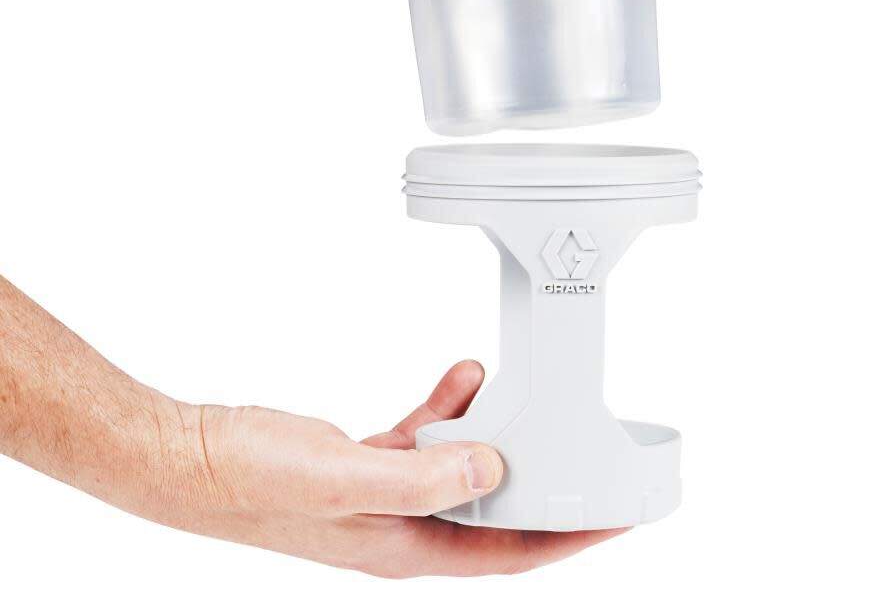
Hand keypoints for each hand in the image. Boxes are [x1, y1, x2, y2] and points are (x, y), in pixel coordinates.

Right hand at [166, 360, 623, 576]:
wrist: (193, 458)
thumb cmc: (252, 479)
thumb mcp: (342, 478)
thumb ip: (420, 478)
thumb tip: (492, 468)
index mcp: (404, 548)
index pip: (507, 554)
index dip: (567, 540)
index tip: (615, 520)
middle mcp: (401, 529)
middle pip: (494, 516)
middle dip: (544, 488)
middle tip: (586, 455)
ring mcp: (383, 497)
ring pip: (461, 471)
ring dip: (493, 434)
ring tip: (510, 391)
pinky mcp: (365, 465)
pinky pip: (425, 440)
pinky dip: (447, 413)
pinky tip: (459, 381)